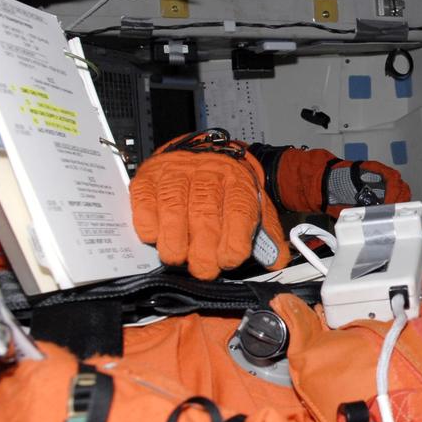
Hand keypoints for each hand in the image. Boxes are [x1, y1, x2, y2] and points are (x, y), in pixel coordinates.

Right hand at [130, 130, 289, 279]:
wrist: (204, 151)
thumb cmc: (228, 187)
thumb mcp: (255, 205)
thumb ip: (267, 235)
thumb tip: (276, 260)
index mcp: (237, 182)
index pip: (238, 211)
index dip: (233, 239)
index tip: (229, 260)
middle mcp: (208, 175)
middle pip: (205, 212)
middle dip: (203, 248)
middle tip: (202, 269)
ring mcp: (176, 174)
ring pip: (173, 207)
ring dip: (173, 239)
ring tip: (176, 257)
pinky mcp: (149, 177)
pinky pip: (145, 200)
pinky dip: (148, 223)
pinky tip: (154, 237)